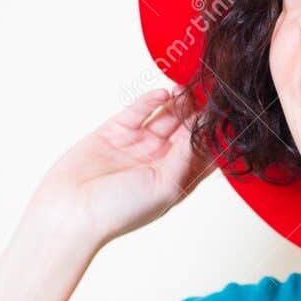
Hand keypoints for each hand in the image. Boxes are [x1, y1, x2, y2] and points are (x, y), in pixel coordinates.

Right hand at [31, 87, 214, 245]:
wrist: (71, 212)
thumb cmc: (120, 211)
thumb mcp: (166, 186)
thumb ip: (186, 155)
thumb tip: (204, 128)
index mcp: (176, 180)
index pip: (204, 153)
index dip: (216, 135)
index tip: (230, 115)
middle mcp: (159, 162)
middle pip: (187, 130)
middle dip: (199, 112)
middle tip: (212, 91)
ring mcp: (137, 145)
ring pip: (165, 117)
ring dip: (178, 102)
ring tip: (190, 87)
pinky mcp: (114, 132)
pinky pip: (138, 111)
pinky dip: (151, 100)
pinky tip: (164, 92)